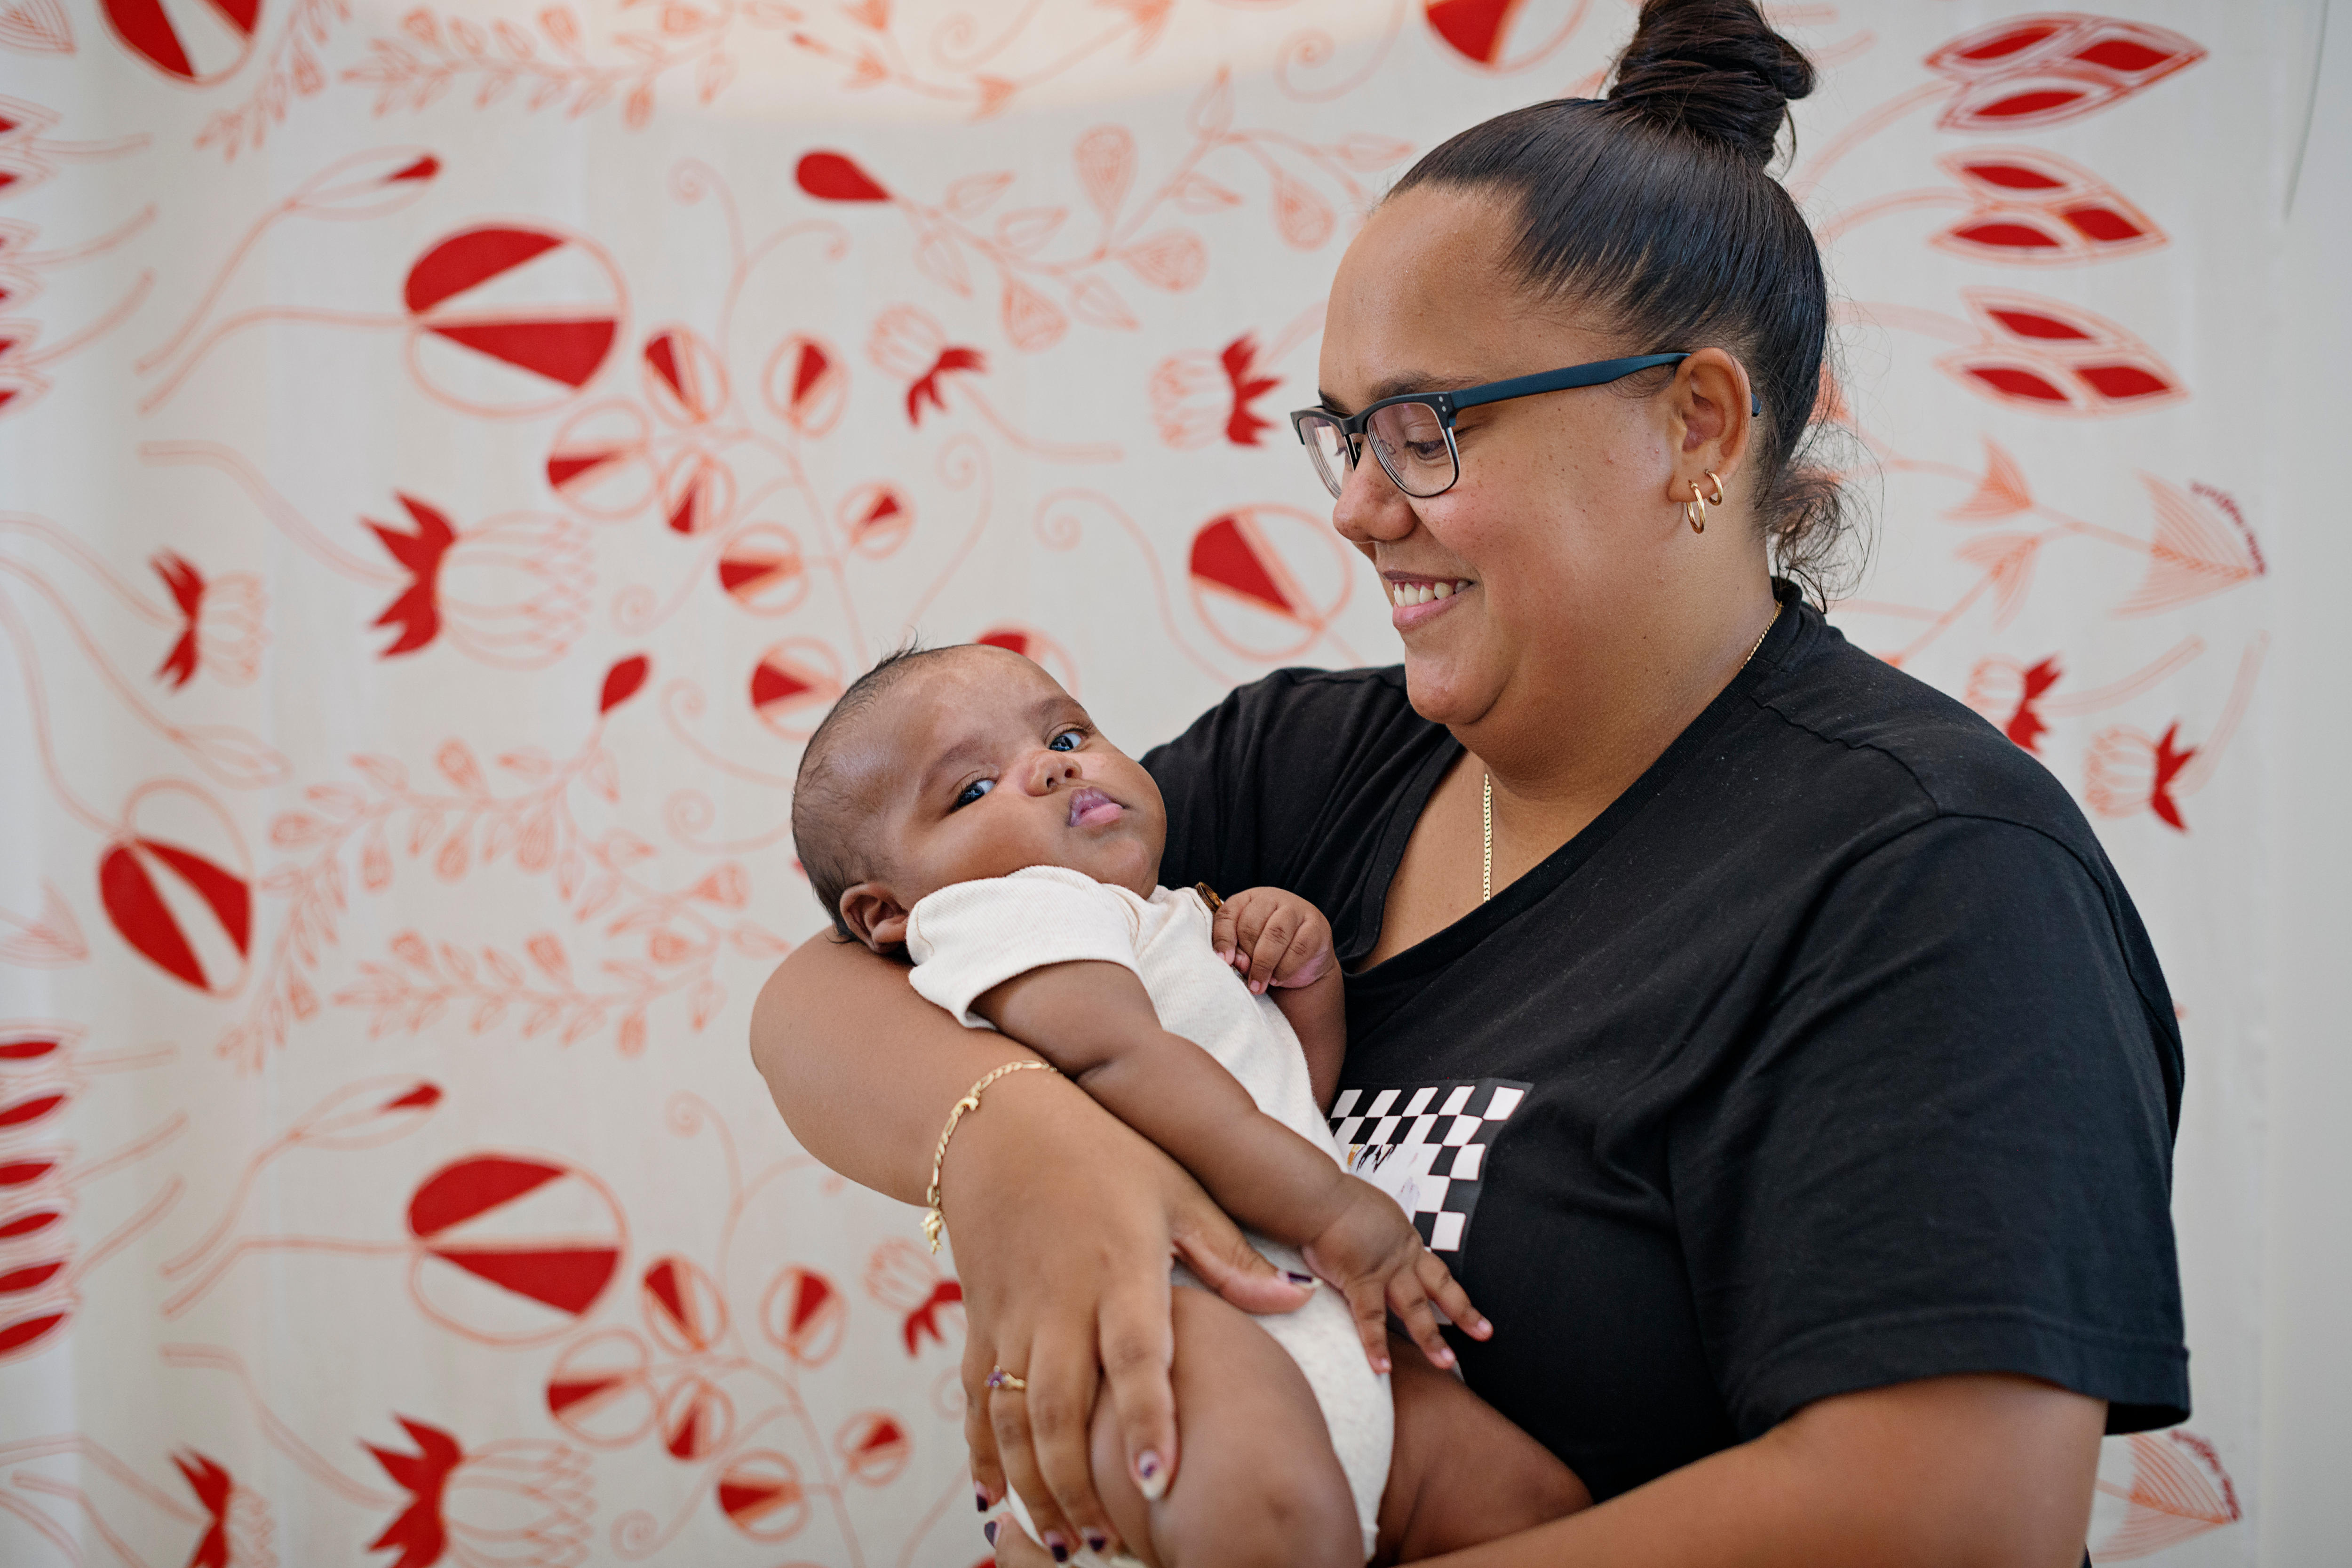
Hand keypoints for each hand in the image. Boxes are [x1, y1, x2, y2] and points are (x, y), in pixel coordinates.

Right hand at [949, 1072, 1316, 1555]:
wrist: (994, 1123)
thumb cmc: (1100, 1152)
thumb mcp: (1176, 1188)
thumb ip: (1228, 1255)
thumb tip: (1296, 1298)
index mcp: (1118, 1269)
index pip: (1133, 1356)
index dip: (1145, 1422)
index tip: (1159, 1484)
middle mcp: (1058, 1303)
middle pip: (1061, 1411)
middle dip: (1081, 1487)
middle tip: (1107, 1547)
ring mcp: (1010, 1317)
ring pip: (1014, 1419)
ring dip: (1036, 1486)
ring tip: (1062, 1545)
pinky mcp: (978, 1322)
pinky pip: (976, 1400)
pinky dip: (983, 1453)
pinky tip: (994, 1499)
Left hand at [1211, 886, 1336, 995]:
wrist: (1306, 962)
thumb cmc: (1268, 952)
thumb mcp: (1248, 949)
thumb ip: (1237, 952)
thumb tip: (1236, 962)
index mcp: (1249, 899)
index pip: (1228, 913)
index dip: (1223, 938)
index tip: (1224, 961)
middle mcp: (1272, 898)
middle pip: (1250, 925)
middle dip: (1247, 956)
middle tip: (1247, 979)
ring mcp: (1297, 909)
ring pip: (1275, 934)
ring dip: (1264, 965)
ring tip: (1258, 985)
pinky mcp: (1316, 926)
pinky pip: (1298, 948)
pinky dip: (1285, 968)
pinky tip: (1278, 979)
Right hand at [1300, 1176, 1491, 1373]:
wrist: (1319, 1196)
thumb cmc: (1334, 1200)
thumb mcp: (1369, 1213)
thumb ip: (1376, 1233)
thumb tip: (1371, 1240)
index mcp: (1404, 1240)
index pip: (1434, 1270)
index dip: (1452, 1290)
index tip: (1467, 1308)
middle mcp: (1402, 1256)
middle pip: (1439, 1287)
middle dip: (1463, 1312)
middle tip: (1484, 1334)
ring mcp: (1384, 1269)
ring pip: (1414, 1308)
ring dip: (1430, 1337)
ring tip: (1446, 1363)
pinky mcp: (1360, 1279)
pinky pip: (1371, 1318)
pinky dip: (1376, 1343)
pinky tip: (1382, 1367)